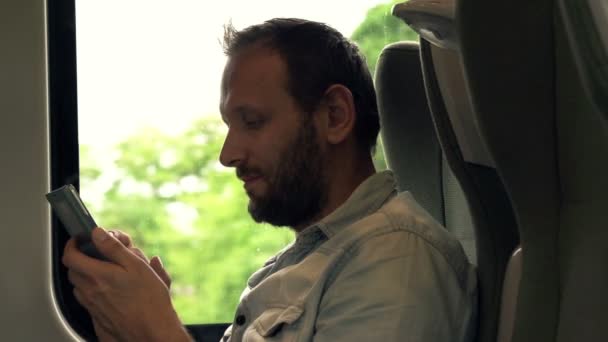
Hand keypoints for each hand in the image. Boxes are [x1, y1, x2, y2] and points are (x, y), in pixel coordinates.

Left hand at [63, 227, 191, 341]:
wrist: (152, 330)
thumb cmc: (149, 299)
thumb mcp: (136, 265)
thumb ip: (114, 248)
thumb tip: (98, 234)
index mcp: (98, 275)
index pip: (71, 256)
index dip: (72, 244)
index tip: (79, 240)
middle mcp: (90, 291)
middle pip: (72, 271)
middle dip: (79, 258)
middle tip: (93, 252)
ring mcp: (93, 306)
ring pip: (79, 286)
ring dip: (85, 275)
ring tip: (102, 270)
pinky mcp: (98, 318)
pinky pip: (87, 300)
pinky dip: (92, 290)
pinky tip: (109, 290)